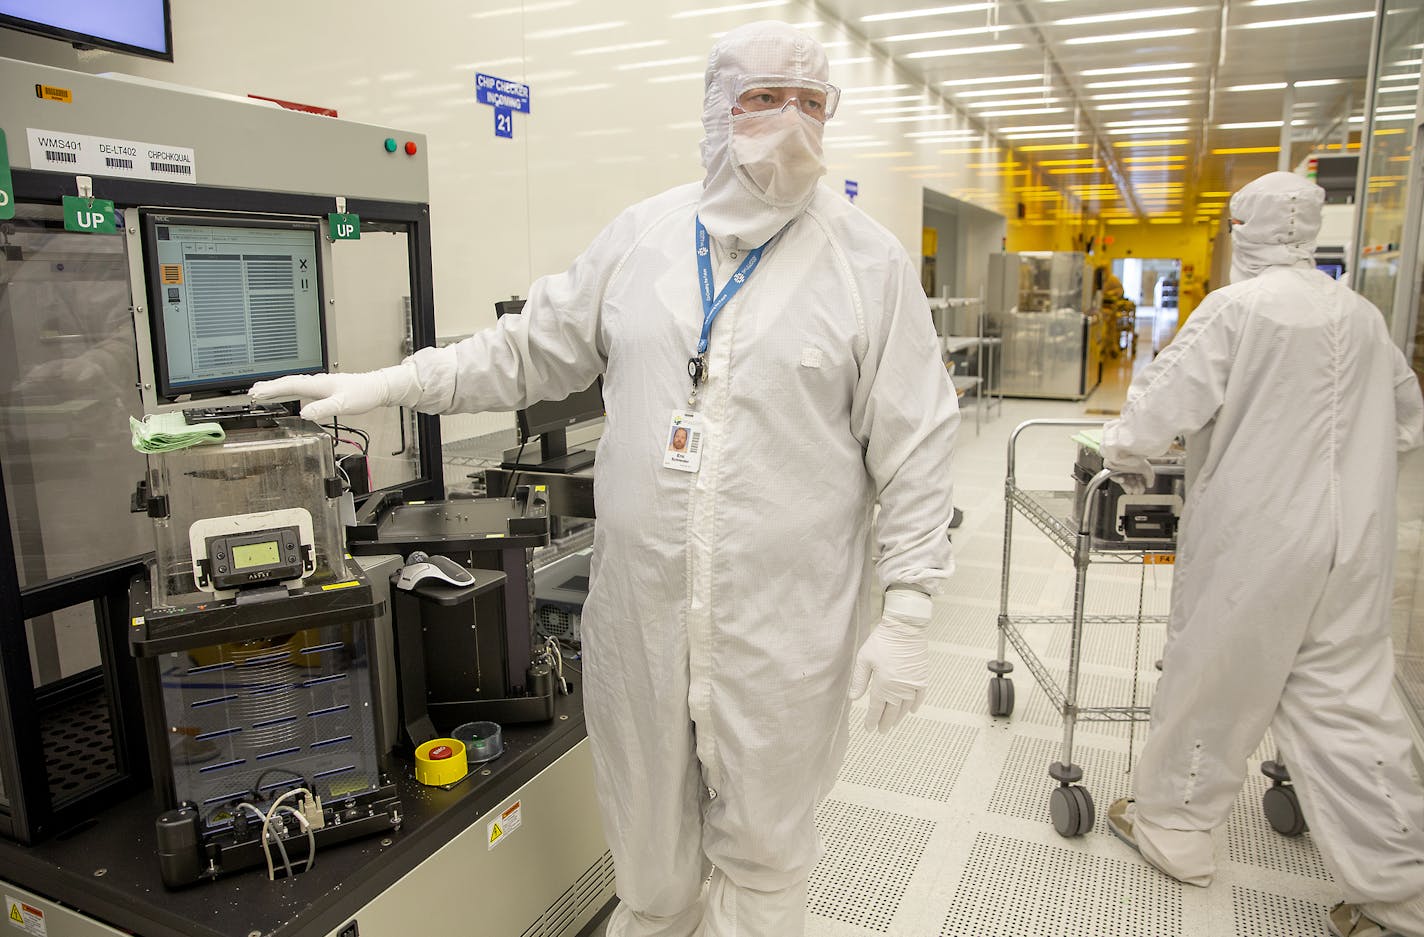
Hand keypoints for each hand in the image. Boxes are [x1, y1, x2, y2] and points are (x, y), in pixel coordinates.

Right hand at [249, 363, 419, 421]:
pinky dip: (288, 389)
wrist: (376, 388)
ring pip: (293, 384)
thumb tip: (304, 413)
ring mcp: (319, 384)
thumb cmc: (362, 395)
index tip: (256, 393)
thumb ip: (323, 409)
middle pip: (287, 383)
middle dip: (269, 387)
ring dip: (276, 387)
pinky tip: (286, 393)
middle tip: (251, 392)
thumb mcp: (343, 405)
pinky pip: (300, 387)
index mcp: (318, 385)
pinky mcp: (323, 388)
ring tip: (261, 390)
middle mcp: (316, 382)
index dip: (271, 390)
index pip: (289, 386)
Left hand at [848, 588, 930, 732]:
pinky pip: (920, 697)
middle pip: (891, 711)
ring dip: (899, 717)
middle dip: (885, 722)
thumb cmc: (882, 641)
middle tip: (881, 731)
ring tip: (893, 723)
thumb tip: (853, 699)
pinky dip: (915, 705)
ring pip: (905, 707)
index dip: (872, 720)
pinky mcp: (922, 677)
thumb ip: (859, 680)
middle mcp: (899, 688)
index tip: (869, 729)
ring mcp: (913, 684)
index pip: (876, 708)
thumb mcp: (864, 659)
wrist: (905, 628)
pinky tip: (911, 711)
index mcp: (883, 684)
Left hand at [1106, 453, 1154, 495]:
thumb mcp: (1146, 468)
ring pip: (1123, 481)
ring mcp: (1120, 468)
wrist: (1126, 449)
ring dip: (1127, 487)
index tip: (1142, 490)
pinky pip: (1113, 476)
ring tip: (1130, 490)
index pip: (1138, 480)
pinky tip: (1123, 480)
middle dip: (1134, 488)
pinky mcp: (1111, 467)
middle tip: (1137, 492)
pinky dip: (1118, 480)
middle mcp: (1128, 468)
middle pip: (1131, 482)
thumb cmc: (1136, 456)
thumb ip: (1150, 477)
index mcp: (1136, 467)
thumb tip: (1150, 485)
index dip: (1140, 486)